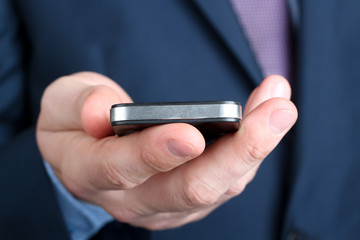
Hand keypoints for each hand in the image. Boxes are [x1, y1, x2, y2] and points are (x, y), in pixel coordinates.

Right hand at [36, 72, 296, 229]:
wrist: (88, 152)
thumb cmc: (75, 126)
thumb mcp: (62, 104)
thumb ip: (78, 105)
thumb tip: (103, 111)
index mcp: (90, 172)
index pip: (122, 169)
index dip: (156, 153)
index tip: (191, 133)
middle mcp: (132, 199)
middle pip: (188, 189)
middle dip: (235, 152)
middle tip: (274, 113)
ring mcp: (165, 205)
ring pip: (218, 187)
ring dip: (253, 147)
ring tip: (278, 105)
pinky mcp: (190, 200)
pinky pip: (227, 180)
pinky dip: (250, 148)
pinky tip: (265, 115)